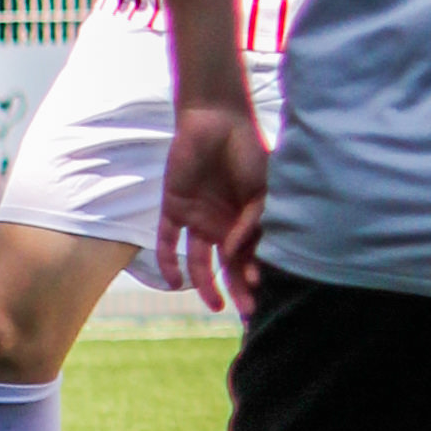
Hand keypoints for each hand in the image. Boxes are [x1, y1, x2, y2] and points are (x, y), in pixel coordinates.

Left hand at [154, 99, 270, 315]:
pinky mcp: (174, 209)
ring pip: (201, 260)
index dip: (254, 273)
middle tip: (245, 311)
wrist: (216, 120)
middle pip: (228, 264)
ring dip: (206, 284)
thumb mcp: (261, 189)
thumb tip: (235, 252)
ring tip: (215, 304)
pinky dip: (169, 262)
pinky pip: (169, 242)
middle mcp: (222, 223)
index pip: (250, 255)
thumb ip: (251, 221)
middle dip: (237, 288)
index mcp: (245, 219)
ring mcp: (198, 218)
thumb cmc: (245, 150)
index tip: (260, 289)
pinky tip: (175, 282)